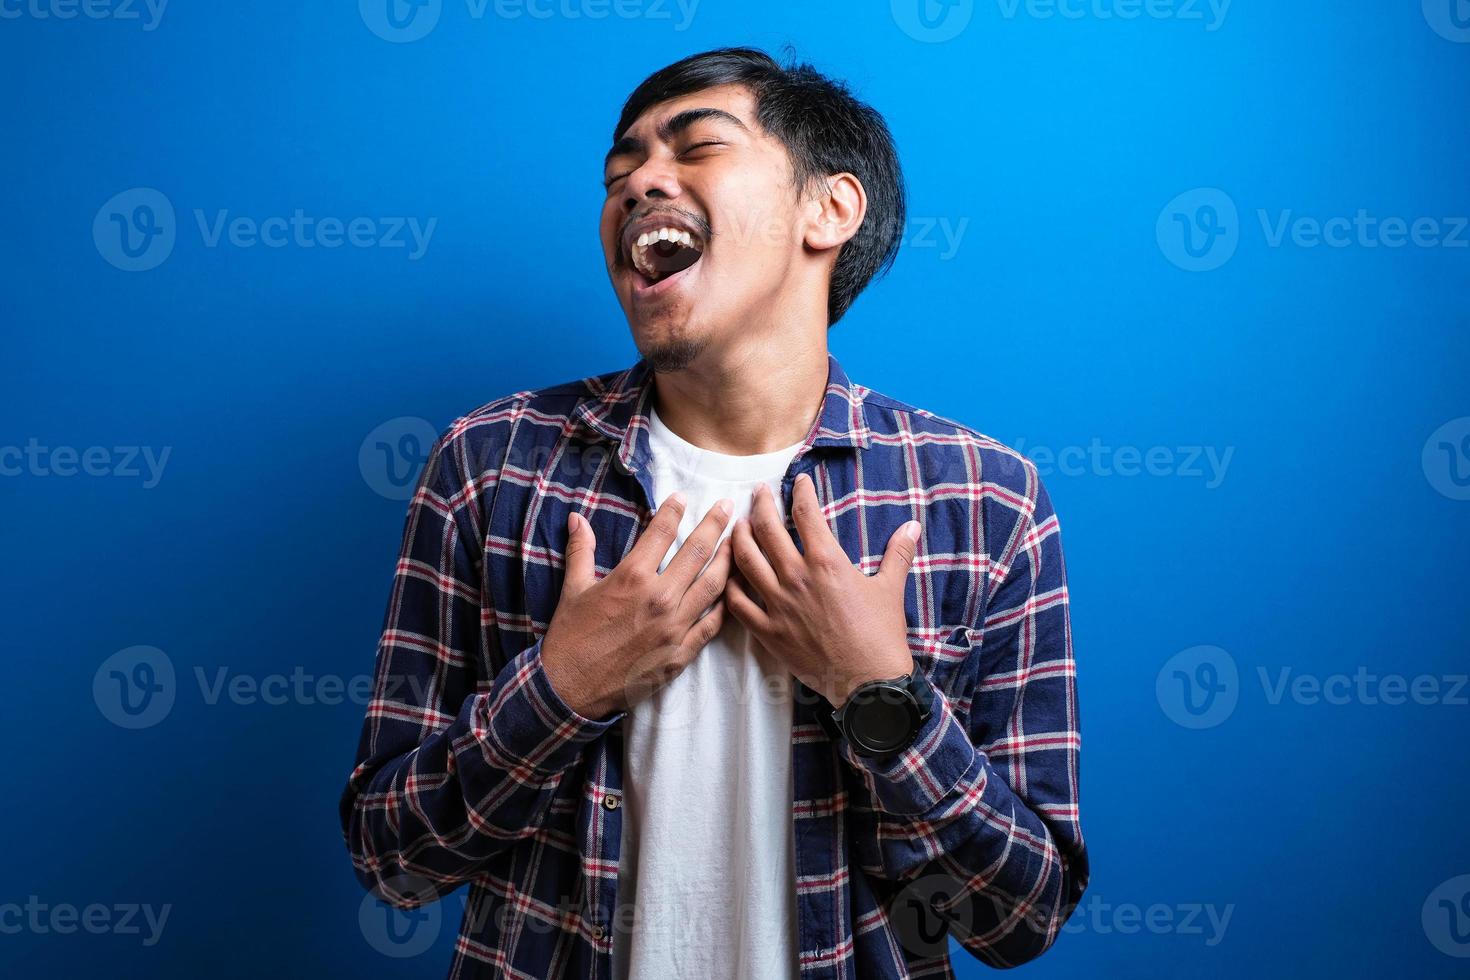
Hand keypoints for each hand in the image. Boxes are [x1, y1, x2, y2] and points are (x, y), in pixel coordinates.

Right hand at [540, 492, 734, 718]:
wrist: (571, 690)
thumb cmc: (570, 639)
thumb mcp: (573, 589)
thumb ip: (581, 550)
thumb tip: (577, 518)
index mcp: (632, 578)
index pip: (661, 533)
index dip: (674, 511)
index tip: (683, 497)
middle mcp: (659, 598)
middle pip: (698, 552)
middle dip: (716, 525)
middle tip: (727, 507)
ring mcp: (675, 628)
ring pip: (714, 585)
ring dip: (729, 560)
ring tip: (739, 542)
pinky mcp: (682, 653)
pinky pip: (713, 624)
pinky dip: (725, 604)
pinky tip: (732, 590)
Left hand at [724, 472, 919, 707]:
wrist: (867, 683)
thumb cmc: (881, 635)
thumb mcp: (891, 589)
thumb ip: (898, 554)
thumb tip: (911, 527)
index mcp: (826, 563)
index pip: (807, 515)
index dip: (802, 492)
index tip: (799, 481)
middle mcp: (796, 578)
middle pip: (767, 530)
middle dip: (761, 504)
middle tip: (759, 493)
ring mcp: (778, 605)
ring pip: (745, 561)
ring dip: (739, 537)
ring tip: (738, 524)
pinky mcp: (768, 632)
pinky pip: (737, 603)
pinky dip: (729, 585)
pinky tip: (728, 574)